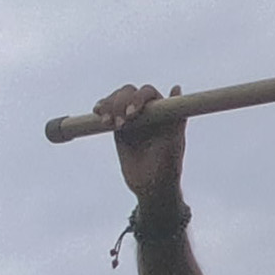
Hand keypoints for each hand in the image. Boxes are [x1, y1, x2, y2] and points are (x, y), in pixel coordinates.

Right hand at [96, 83, 186, 207]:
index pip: (148, 93)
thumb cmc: (168, 166)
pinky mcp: (119, 128)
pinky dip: (101, 109)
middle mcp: (147, 110)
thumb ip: (176, 118)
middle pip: (129, 92)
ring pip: (116, 99)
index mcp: (162, 111)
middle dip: (120, 103)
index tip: (132, 114)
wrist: (152, 187)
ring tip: (107, 123)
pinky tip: (98, 113)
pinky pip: (107, 112)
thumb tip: (176, 87)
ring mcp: (132, 118)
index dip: (138, 98)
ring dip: (109, 106)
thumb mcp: (174, 143)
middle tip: (120, 124)